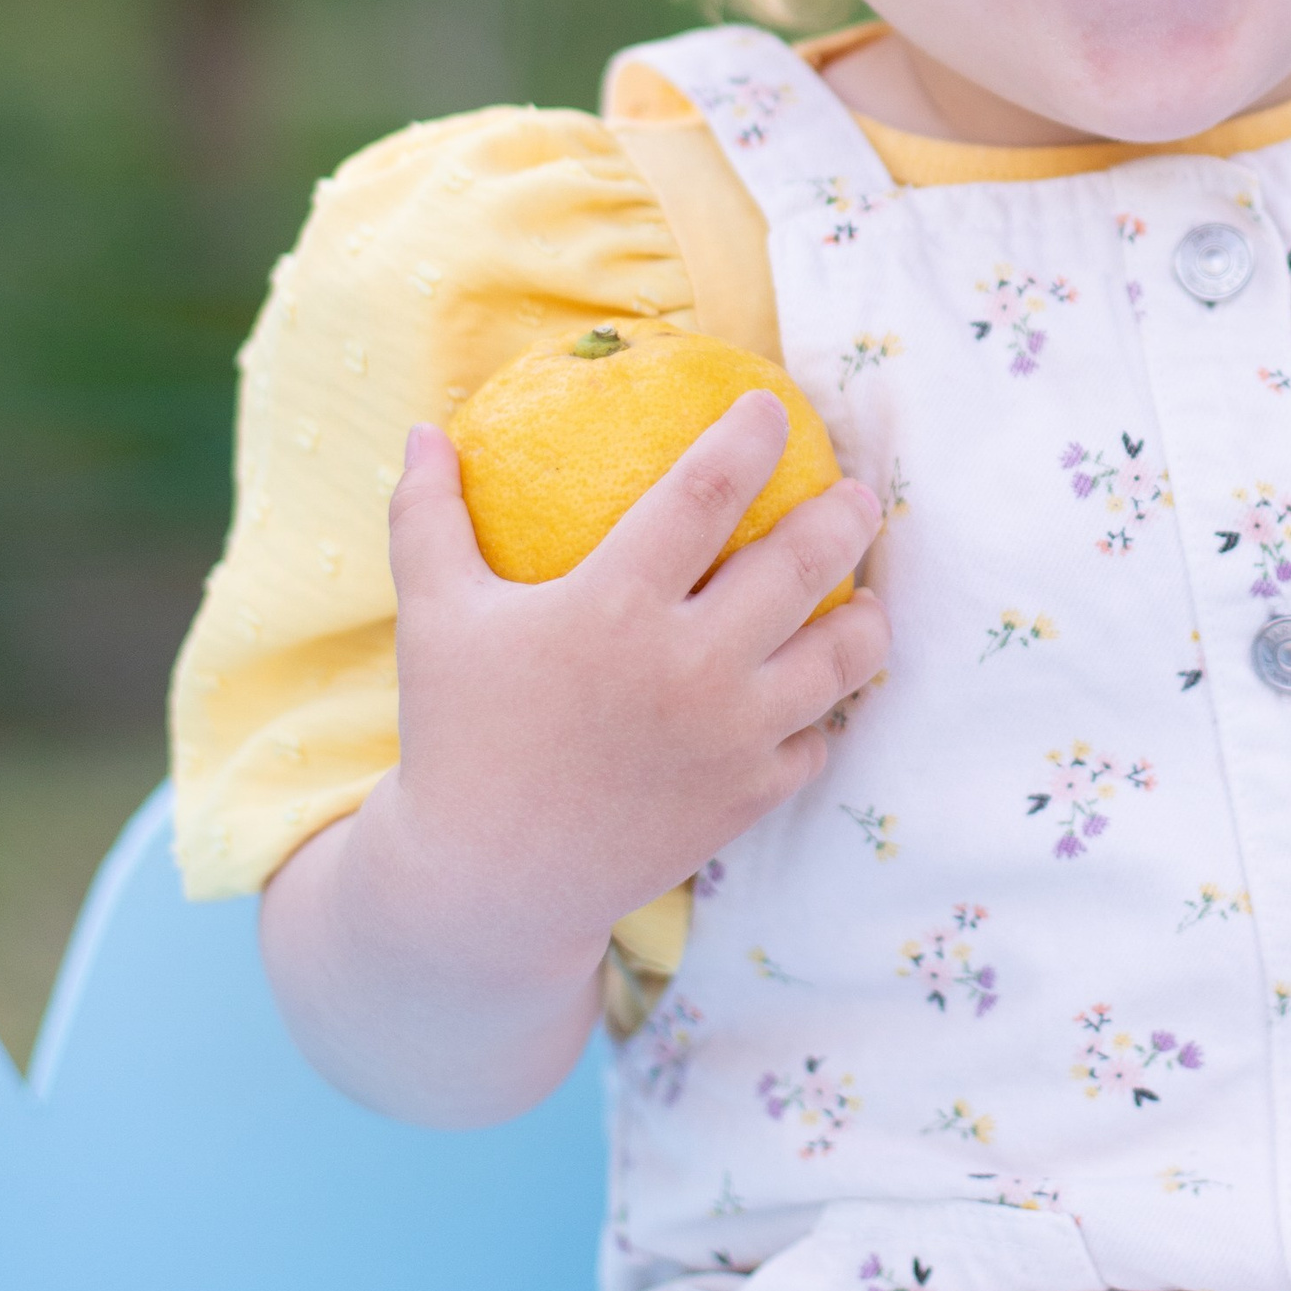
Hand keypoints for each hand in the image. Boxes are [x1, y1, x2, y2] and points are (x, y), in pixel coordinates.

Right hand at [384, 392, 885, 947]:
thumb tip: (423, 431)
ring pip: (842, 657)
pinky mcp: (748, 796)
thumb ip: (428, 516)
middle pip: (803, 563)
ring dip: (866, 616)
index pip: (705, 491)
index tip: (770, 408)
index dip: (748, 437)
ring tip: (865, 593)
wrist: (484, 883)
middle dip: (846, 514)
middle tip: (856, 492)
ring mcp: (729, 736)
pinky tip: (820, 691)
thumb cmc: (457, 736)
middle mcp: (688, 665)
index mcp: (614, 605)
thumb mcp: (433, 617)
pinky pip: (820, 739)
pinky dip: (828, 711)